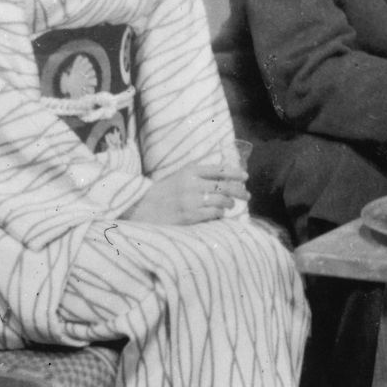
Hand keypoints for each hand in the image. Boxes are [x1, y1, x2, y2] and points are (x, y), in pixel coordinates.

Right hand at [125, 162, 250, 224]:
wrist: (139, 209)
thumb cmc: (162, 193)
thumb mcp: (178, 176)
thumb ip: (198, 175)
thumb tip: (224, 176)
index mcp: (189, 171)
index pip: (220, 170)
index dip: (236, 173)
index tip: (245, 177)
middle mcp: (191, 184)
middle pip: (225, 186)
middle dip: (239, 191)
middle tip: (247, 195)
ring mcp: (191, 201)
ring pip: (222, 201)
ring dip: (229, 203)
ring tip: (230, 205)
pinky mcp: (189, 216)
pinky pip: (214, 214)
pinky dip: (219, 214)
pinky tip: (219, 214)